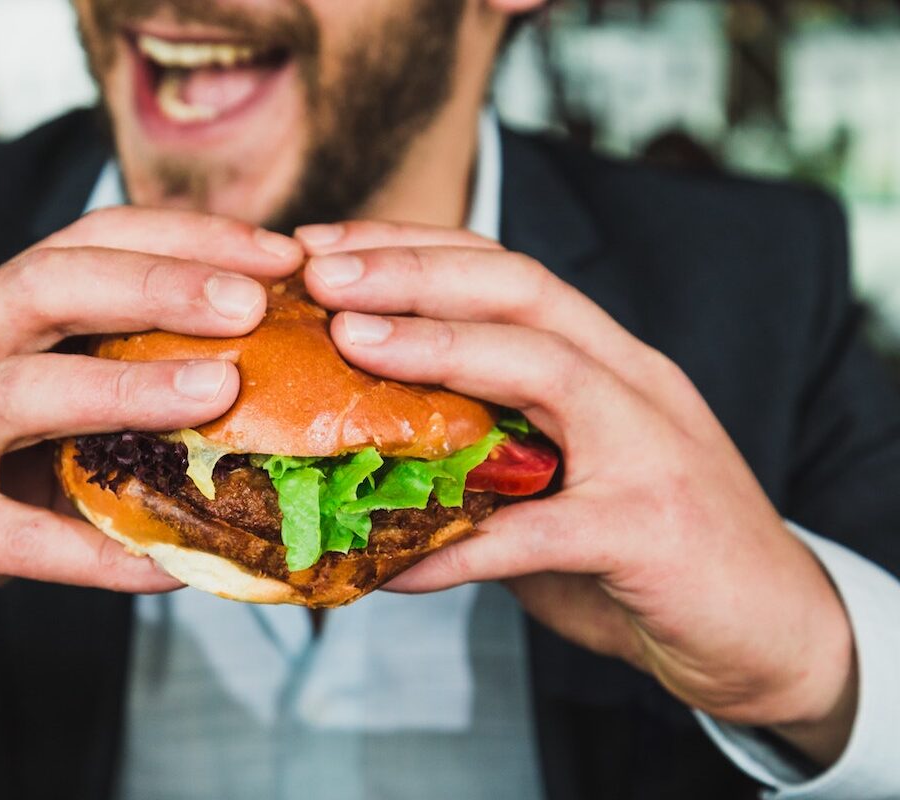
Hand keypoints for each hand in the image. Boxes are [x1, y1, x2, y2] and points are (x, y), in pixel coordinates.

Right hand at [0, 207, 303, 664]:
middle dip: (161, 280)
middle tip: (258, 295)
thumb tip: (207, 409)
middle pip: (50, 283)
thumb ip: (66, 400)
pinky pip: (16, 539)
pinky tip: (172, 568)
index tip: (269, 253)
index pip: (77, 244)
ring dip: (131, 385)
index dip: (178, 239)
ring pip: (24, 389)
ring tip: (223, 389)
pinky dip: (98, 554)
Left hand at [297, 220, 856, 765]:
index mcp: (606, 360)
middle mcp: (632, 383)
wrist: (771, 632)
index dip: (412, 247)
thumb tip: (365, 449)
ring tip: (349, 342)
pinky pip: (536, 532)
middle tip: (319, 272)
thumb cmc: (648, 550)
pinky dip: (458, 544)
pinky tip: (389, 564)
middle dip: (414, 269)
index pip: (505, 270)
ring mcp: (651, 449)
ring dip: (438, 346)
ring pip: (544, 366)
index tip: (324, 249)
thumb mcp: (563, 478)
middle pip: (521, 288)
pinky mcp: (651, 531)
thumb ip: (487, 454)